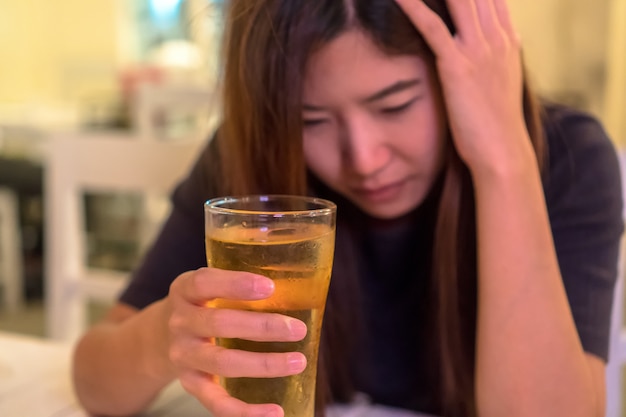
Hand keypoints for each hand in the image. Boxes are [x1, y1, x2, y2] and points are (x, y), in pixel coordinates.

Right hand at [167, 268, 307, 416]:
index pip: (204, 283)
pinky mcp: (191, 383)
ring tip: (298, 361)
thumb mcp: (211, 287)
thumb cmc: (203, 305)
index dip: (236, 284)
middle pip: (219, 324)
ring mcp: (183, 355)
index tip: (269, 287)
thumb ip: (241, 287)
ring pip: (222, 362)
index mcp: (185, 291)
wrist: (161, 336)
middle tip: (297, 329)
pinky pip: (216, 402)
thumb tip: (297, 288)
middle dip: (262, 327)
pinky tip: (275, 412)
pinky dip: (246, 411)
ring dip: (264, 364)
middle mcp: (180, 322)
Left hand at [395, 0, 534, 175]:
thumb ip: (501, 56)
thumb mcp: (504, 83)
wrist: (503, 154)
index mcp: (507, 40)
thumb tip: (504, 40)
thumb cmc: (496, 125)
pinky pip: (433, 27)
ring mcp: (479, 50)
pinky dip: (415, 6)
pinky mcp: (457, 67)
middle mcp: (496, 38)